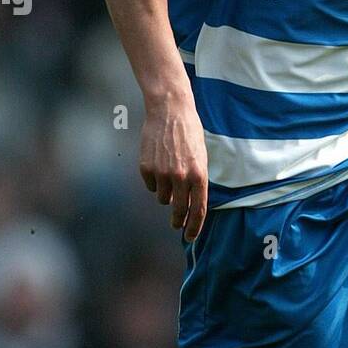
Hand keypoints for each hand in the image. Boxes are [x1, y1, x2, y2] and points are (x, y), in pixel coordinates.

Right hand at [140, 93, 208, 239]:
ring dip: (166, 194)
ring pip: (163, 199)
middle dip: (178, 221)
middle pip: (179, 210)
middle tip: (176, 224)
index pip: (198, 210)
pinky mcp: (146, 169)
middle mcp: (181, 178)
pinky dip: (154, 181)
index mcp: (199, 176)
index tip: (190, 236)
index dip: (195, 227)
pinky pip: (150, 186)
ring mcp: (162, 174)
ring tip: (169, 175)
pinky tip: (158, 163)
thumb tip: (191, 204)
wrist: (169, 111)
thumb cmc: (189, 134)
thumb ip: (197, 181)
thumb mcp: (201, 158)